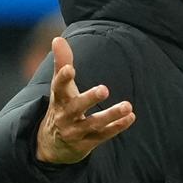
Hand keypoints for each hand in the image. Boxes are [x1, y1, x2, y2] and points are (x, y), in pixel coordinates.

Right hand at [35, 36, 135, 163]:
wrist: (51, 145)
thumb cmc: (61, 106)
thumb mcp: (59, 87)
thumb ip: (62, 62)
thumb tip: (58, 38)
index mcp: (58, 99)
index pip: (58, 87)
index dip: (63, 78)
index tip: (70, 68)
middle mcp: (65, 116)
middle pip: (76, 107)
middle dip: (90, 98)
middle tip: (105, 89)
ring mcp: (76, 131)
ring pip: (94, 124)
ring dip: (111, 115)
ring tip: (128, 106)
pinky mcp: (87, 143)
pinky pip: (103, 135)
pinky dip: (117, 127)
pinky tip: (131, 117)